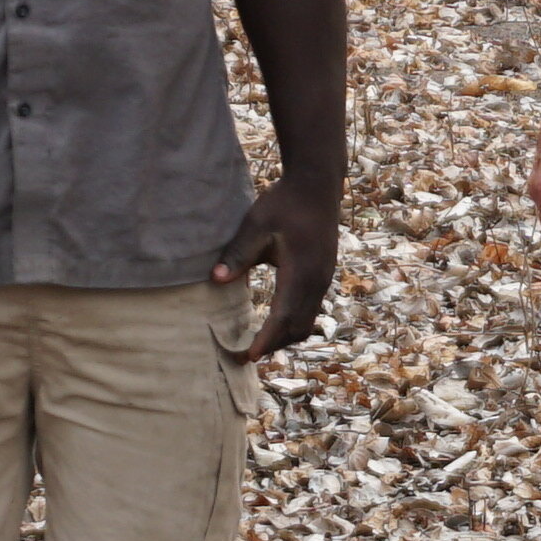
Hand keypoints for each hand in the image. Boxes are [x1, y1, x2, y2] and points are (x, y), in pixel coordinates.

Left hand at [214, 170, 342, 354]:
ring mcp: (324, 279)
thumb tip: (216, 279)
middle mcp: (318, 280)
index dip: (266, 339)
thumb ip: (238, 253)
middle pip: (297, 327)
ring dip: (284, 337)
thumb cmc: (285, 202)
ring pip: (306, 321)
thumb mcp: (257, 224)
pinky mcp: (323, 275)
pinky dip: (293, 323)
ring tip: (258, 344)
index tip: (248, 356)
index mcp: (301, 271)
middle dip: (273, 345)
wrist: (317, 185)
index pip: (283, 316)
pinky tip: (275, 323)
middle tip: (244, 356)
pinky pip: (311, 309)